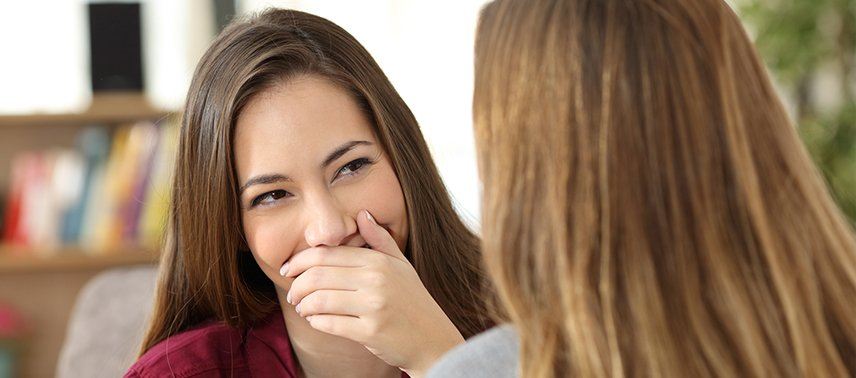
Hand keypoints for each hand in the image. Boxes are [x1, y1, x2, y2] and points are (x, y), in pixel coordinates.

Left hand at [281, 210, 464, 376]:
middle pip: (318, 276)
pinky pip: (329, 323)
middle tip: (293, 294)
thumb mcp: (401, 265)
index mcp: (378, 261)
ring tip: (303, 308)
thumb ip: (380, 239)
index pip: (327, 254)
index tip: (289, 269)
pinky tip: (316, 320)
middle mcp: (376, 280)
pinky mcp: (370, 332)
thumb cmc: (414, 301)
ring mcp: (374, 306)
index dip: (300, 261)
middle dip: (297, 286)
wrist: (433, 339)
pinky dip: (316, 322)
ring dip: (304, 305)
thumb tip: (362, 214)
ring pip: (319, 300)